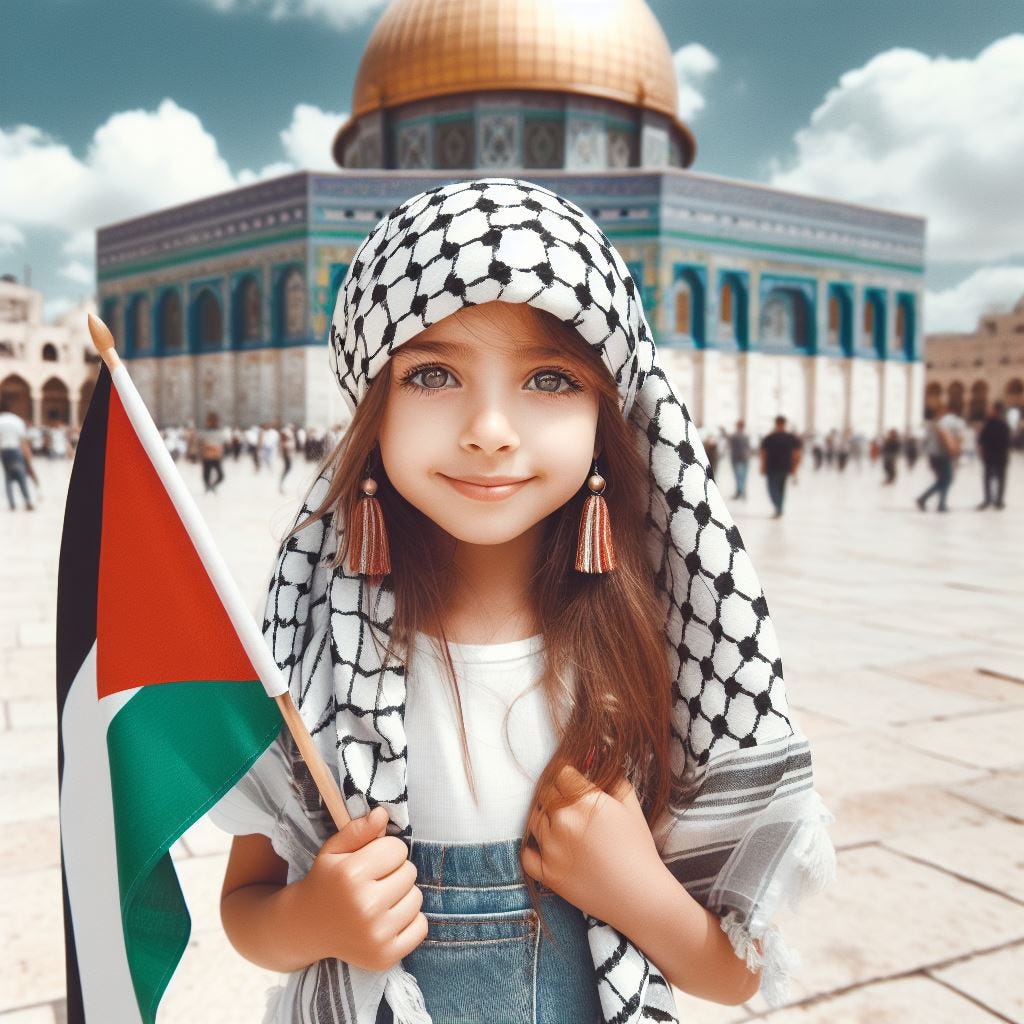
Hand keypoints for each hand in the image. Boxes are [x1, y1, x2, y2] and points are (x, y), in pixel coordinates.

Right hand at [296, 807, 426, 970]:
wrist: (307, 927)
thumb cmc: (326, 882)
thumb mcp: (334, 850)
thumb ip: (359, 829)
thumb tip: (383, 813)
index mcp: (351, 875)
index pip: (398, 848)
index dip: (386, 851)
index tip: (371, 861)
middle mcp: (365, 906)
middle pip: (410, 872)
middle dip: (395, 872)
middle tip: (374, 882)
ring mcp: (376, 935)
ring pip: (417, 898)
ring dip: (403, 895)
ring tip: (379, 900)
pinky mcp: (385, 956)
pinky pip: (421, 926)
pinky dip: (410, 921)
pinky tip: (387, 920)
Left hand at [520, 766, 662, 928]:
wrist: (641, 897)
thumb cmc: (639, 850)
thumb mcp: (631, 806)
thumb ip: (612, 778)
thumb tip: (595, 760)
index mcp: (584, 801)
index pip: (561, 773)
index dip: (568, 776)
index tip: (572, 780)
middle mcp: (563, 821)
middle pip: (546, 794)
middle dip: (557, 794)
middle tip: (569, 802)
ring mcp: (552, 848)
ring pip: (535, 819)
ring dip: (545, 818)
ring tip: (563, 824)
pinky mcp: (548, 874)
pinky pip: (526, 853)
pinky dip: (532, 848)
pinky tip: (545, 845)